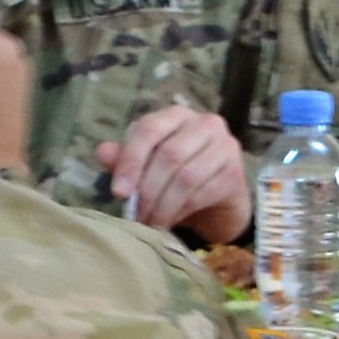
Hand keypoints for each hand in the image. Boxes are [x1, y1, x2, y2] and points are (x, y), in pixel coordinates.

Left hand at [99, 104, 251, 243]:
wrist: (217, 201)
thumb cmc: (176, 178)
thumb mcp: (147, 167)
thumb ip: (125, 158)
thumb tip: (103, 152)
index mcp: (177, 116)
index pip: (150, 129)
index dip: (131, 160)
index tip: (118, 192)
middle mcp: (205, 124)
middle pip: (169, 155)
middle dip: (147, 190)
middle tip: (134, 215)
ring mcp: (225, 147)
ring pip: (186, 177)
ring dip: (162, 206)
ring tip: (149, 222)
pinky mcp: (235, 173)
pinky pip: (201, 194)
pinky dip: (179, 212)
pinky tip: (168, 223)